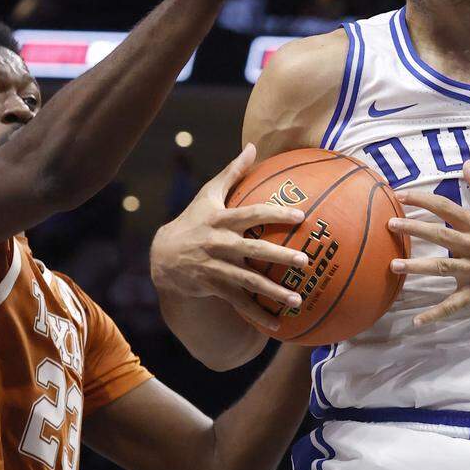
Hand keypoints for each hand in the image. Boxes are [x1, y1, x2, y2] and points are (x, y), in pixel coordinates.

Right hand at [150, 143, 309, 330]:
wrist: (164, 257)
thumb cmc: (194, 220)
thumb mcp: (208, 195)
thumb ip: (232, 172)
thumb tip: (252, 145)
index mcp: (222, 220)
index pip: (252, 213)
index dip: (276, 213)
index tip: (301, 215)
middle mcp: (220, 244)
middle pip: (253, 249)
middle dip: (279, 255)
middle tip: (305, 261)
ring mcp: (217, 268)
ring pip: (248, 281)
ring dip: (273, 292)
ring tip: (298, 300)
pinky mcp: (214, 287)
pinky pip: (240, 303)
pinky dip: (259, 315)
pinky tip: (280, 325)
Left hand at [387, 162, 469, 326]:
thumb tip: (466, 164)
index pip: (446, 208)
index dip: (423, 200)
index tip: (400, 195)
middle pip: (440, 236)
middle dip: (414, 230)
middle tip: (390, 225)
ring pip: (444, 268)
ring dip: (418, 268)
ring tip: (393, 265)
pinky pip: (456, 304)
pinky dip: (438, 313)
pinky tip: (418, 321)